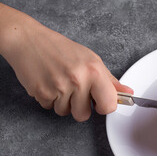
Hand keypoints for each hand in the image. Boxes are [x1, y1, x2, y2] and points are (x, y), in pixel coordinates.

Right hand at [0, 13, 132, 121]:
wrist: (28, 40)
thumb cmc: (61, 49)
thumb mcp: (91, 60)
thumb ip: (110, 80)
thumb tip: (128, 94)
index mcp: (94, 71)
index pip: (109, 105)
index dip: (104, 106)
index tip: (99, 102)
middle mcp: (78, 80)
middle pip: (84, 115)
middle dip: (79, 107)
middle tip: (74, 90)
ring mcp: (59, 87)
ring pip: (65, 113)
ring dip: (63, 103)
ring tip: (59, 83)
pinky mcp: (41, 92)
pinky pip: (49, 107)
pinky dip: (49, 99)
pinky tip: (48, 82)